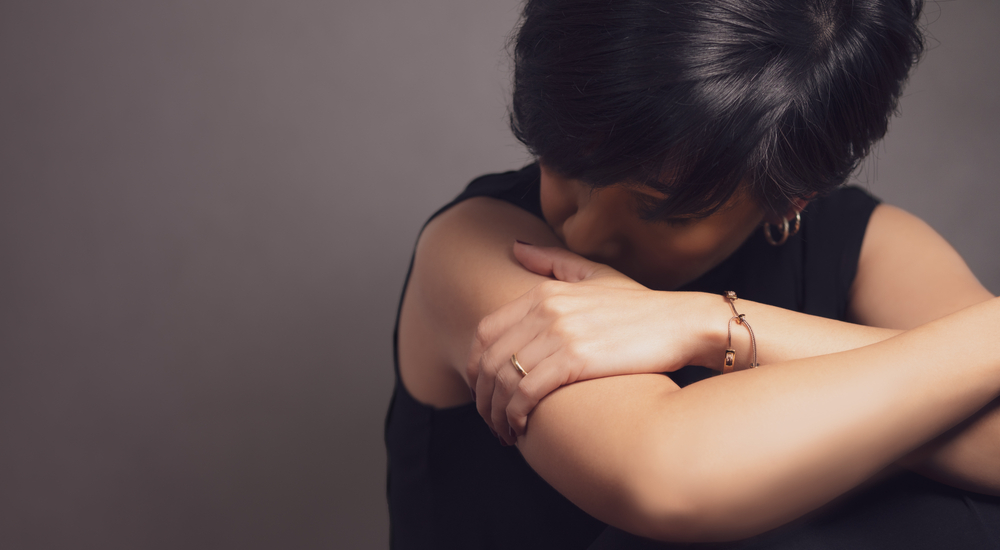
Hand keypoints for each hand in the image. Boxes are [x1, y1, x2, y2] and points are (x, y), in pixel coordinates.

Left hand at [467, 242, 714, 444]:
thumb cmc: (643, 307)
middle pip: (489, 358)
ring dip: (496, 412)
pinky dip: (516, 414)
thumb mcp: (595, 274)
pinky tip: (522, 429)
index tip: (483, 390)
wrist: (684, 323)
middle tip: (490, 419)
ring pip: (504, 379)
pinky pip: (527, 392)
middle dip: (482, 397)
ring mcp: (560, 332)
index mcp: (545, 291)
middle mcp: (546, 309)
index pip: (485, 331)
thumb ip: (553, 261)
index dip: (476, 366)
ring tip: (504, 432)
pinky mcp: (576, 359)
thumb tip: (516, 247)